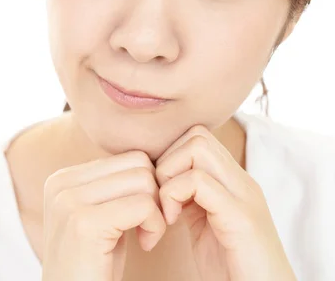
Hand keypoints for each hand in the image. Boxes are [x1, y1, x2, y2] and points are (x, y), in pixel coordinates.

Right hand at [41, 150, 165, 280]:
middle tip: (147, 228)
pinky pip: (144, 205)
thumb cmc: (94, 266)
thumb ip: (114, 187)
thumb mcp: (100, 217)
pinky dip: (155, 226)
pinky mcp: (84, 222)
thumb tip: (149, 160)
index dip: (146, 187)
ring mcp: (69, 201)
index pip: (128, 157)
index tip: (140, 219)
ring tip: (145, 237)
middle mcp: (61, 183)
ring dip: (156, 212)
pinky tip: (145, 245)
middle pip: (138, 164)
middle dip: (154, 196)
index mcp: (62, 178)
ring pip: (144, 180)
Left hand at [156, 125, 296, 280]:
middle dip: (166, 161)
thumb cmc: (230, 267)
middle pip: (196, 135)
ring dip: (168, 176)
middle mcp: (241, 181)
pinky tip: (172, 221)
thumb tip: (158, 180)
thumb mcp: (203, 223)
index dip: (169, 157)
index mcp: (232, 181)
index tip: (160, 191)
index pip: (197, 137)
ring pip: (197, 148)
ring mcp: (244, 195)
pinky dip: (173, 196)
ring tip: (166, 209)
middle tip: (160, 197)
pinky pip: (197, 181)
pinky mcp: (240, 216)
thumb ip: (188, 198)